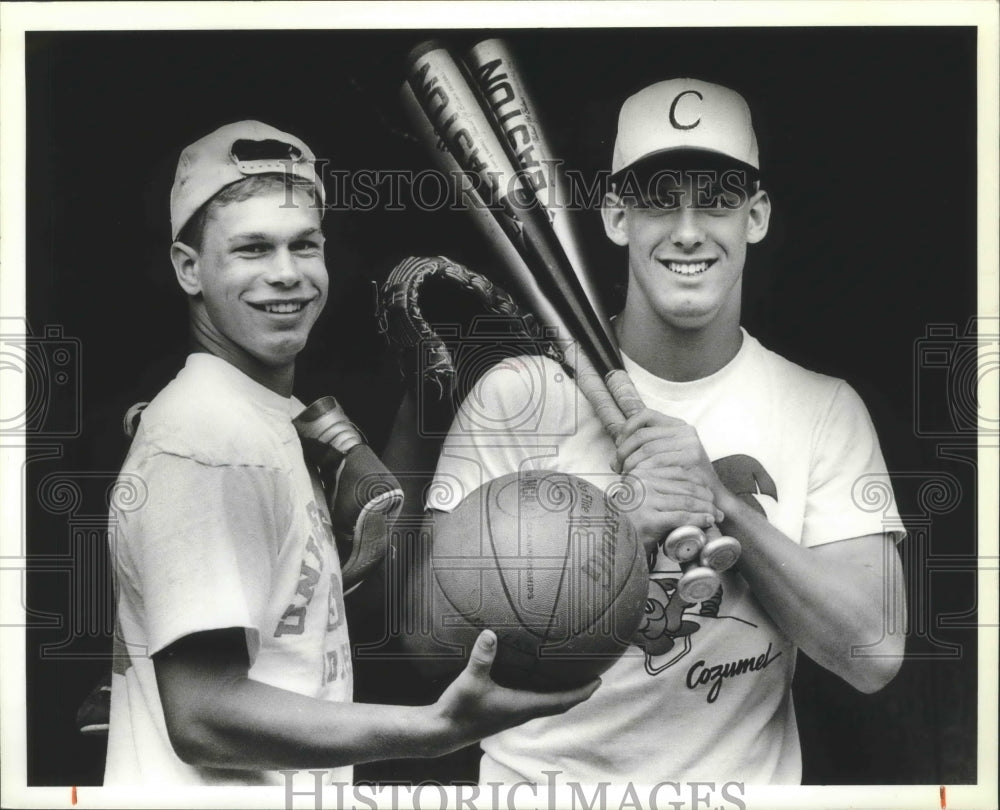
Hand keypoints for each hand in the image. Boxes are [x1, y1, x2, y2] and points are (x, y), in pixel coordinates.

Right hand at [429, 630, 599, 752]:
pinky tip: (535, 680)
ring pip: (545, 704)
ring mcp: (513, 715)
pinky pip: (531, 702)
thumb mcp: (471, 680)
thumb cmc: (459, 709)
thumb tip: (490, 634)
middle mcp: (522, 713)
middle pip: (558, 703)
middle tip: (590, 675)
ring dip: (560, 693)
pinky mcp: (503, 713)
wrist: (442, 732)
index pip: (561, 701)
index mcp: (523, 707)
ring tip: (568, 675)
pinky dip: (542, 692)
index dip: (581, 693)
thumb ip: (482, 658)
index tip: (598, 682)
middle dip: (576, 691)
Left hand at [615, 409, 723, 495]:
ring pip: (647, 449)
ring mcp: (690, 443)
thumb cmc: (683, 477)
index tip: (618, 444)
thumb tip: (615, 454)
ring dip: (630, 463)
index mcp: (678, 425)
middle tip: (617, 466)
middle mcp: (685, 431)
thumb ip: (646, 448)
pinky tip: (637, 479)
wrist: (711, 496)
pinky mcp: (692, 457)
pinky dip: (642, 470)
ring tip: (625, 475)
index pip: (646, 415)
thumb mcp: (668, 456)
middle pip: (642, 435)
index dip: (627, 427)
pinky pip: (657, 461)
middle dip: (624, 451)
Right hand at [619, 467, 723, 555]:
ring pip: (687, 501)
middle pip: (685, 486)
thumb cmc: (627, 522)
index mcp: (640, 473)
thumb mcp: (640, 498)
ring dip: (706, 509)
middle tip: (716, 507)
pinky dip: (699, 519)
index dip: (698, 482)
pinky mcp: (649, 519)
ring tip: (715, 516)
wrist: (609, 541)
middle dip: (705, 497)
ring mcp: (645, 501)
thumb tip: (690, 487)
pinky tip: (708, 522)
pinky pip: (682, 516)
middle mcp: (642, 483)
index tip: (709, 493)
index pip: (678, 473)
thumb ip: (658, 489)